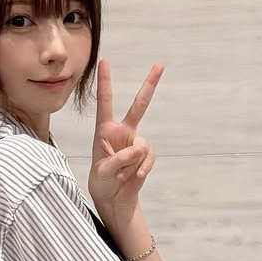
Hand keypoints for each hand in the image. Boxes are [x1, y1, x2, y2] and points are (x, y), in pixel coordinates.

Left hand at [86, 59, 162, 226]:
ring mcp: (136, 144)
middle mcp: (122, 132)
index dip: (105, 82)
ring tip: (121, 175)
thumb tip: (138, 150)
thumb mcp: (103, 170)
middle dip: (150, 85)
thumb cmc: (102, 181)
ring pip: (142, 146)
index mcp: (104, 129)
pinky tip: (132, 177)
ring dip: (131, 163)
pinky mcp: (145, 157)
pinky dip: (141, 169)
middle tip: (159, 66)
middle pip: (139, 105)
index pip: (105, 102)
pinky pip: (148, 158)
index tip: (104, 61)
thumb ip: (119, 159)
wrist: (113, 199)